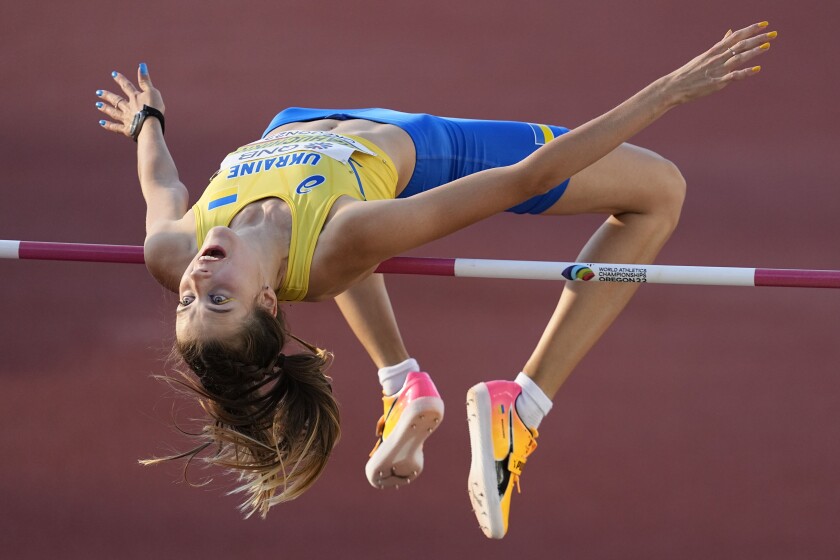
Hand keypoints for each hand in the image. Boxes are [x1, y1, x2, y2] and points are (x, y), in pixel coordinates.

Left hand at [96, 63, 164, 137]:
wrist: (151, 125)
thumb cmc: (154, 108)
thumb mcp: (152, 92)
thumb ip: (145, 80)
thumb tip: (141, 66)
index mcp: (135, 98)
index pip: (126, 86)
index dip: (121, 79)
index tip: (113, 74)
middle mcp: (128, 107)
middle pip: (116, 100)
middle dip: (108, 95)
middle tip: (98, 92)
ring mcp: (127, 118)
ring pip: (114, 112)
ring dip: (106, 108)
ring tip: (98, 105)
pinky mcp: (127, 129)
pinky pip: (116, 127)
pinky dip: (109, 125)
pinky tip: (101, 123)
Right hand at [661, 21, 777, 105]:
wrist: (674, 86)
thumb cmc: (690, 72)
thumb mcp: (705, 55)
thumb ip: (721, 44)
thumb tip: (730, 31)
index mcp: (715, 50)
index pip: (736, 36)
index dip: (751, 29)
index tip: (765, 24)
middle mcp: (718, 57)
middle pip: (740, 45)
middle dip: (757, 38)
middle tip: (773, 34)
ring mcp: (717, 70)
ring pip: (738, 57)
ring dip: (753, 51)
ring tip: (767, 46)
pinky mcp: (716, 83)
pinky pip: (733, 76)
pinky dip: (745, 72)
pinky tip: (756, 69)